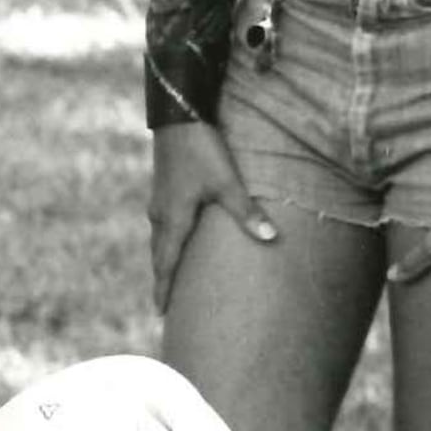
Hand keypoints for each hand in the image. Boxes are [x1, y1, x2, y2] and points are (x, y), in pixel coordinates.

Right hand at [147, 121, 275, 310]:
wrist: (177, 116)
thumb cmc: (201, 150)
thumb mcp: (227, 182)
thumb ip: (246, 212)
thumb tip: (270, 238)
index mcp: (174, 220)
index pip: (166, 265)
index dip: (164, 290)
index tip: (160, 314)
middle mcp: (161, 215)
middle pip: (159, 256)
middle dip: (163, 280)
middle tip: (165, 304)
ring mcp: (160, 201)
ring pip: (160, 240)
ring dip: (164, 260)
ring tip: (170, 275)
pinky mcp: (164, 188)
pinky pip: (162, 225)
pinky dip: (167, 241)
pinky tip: (177, 237)